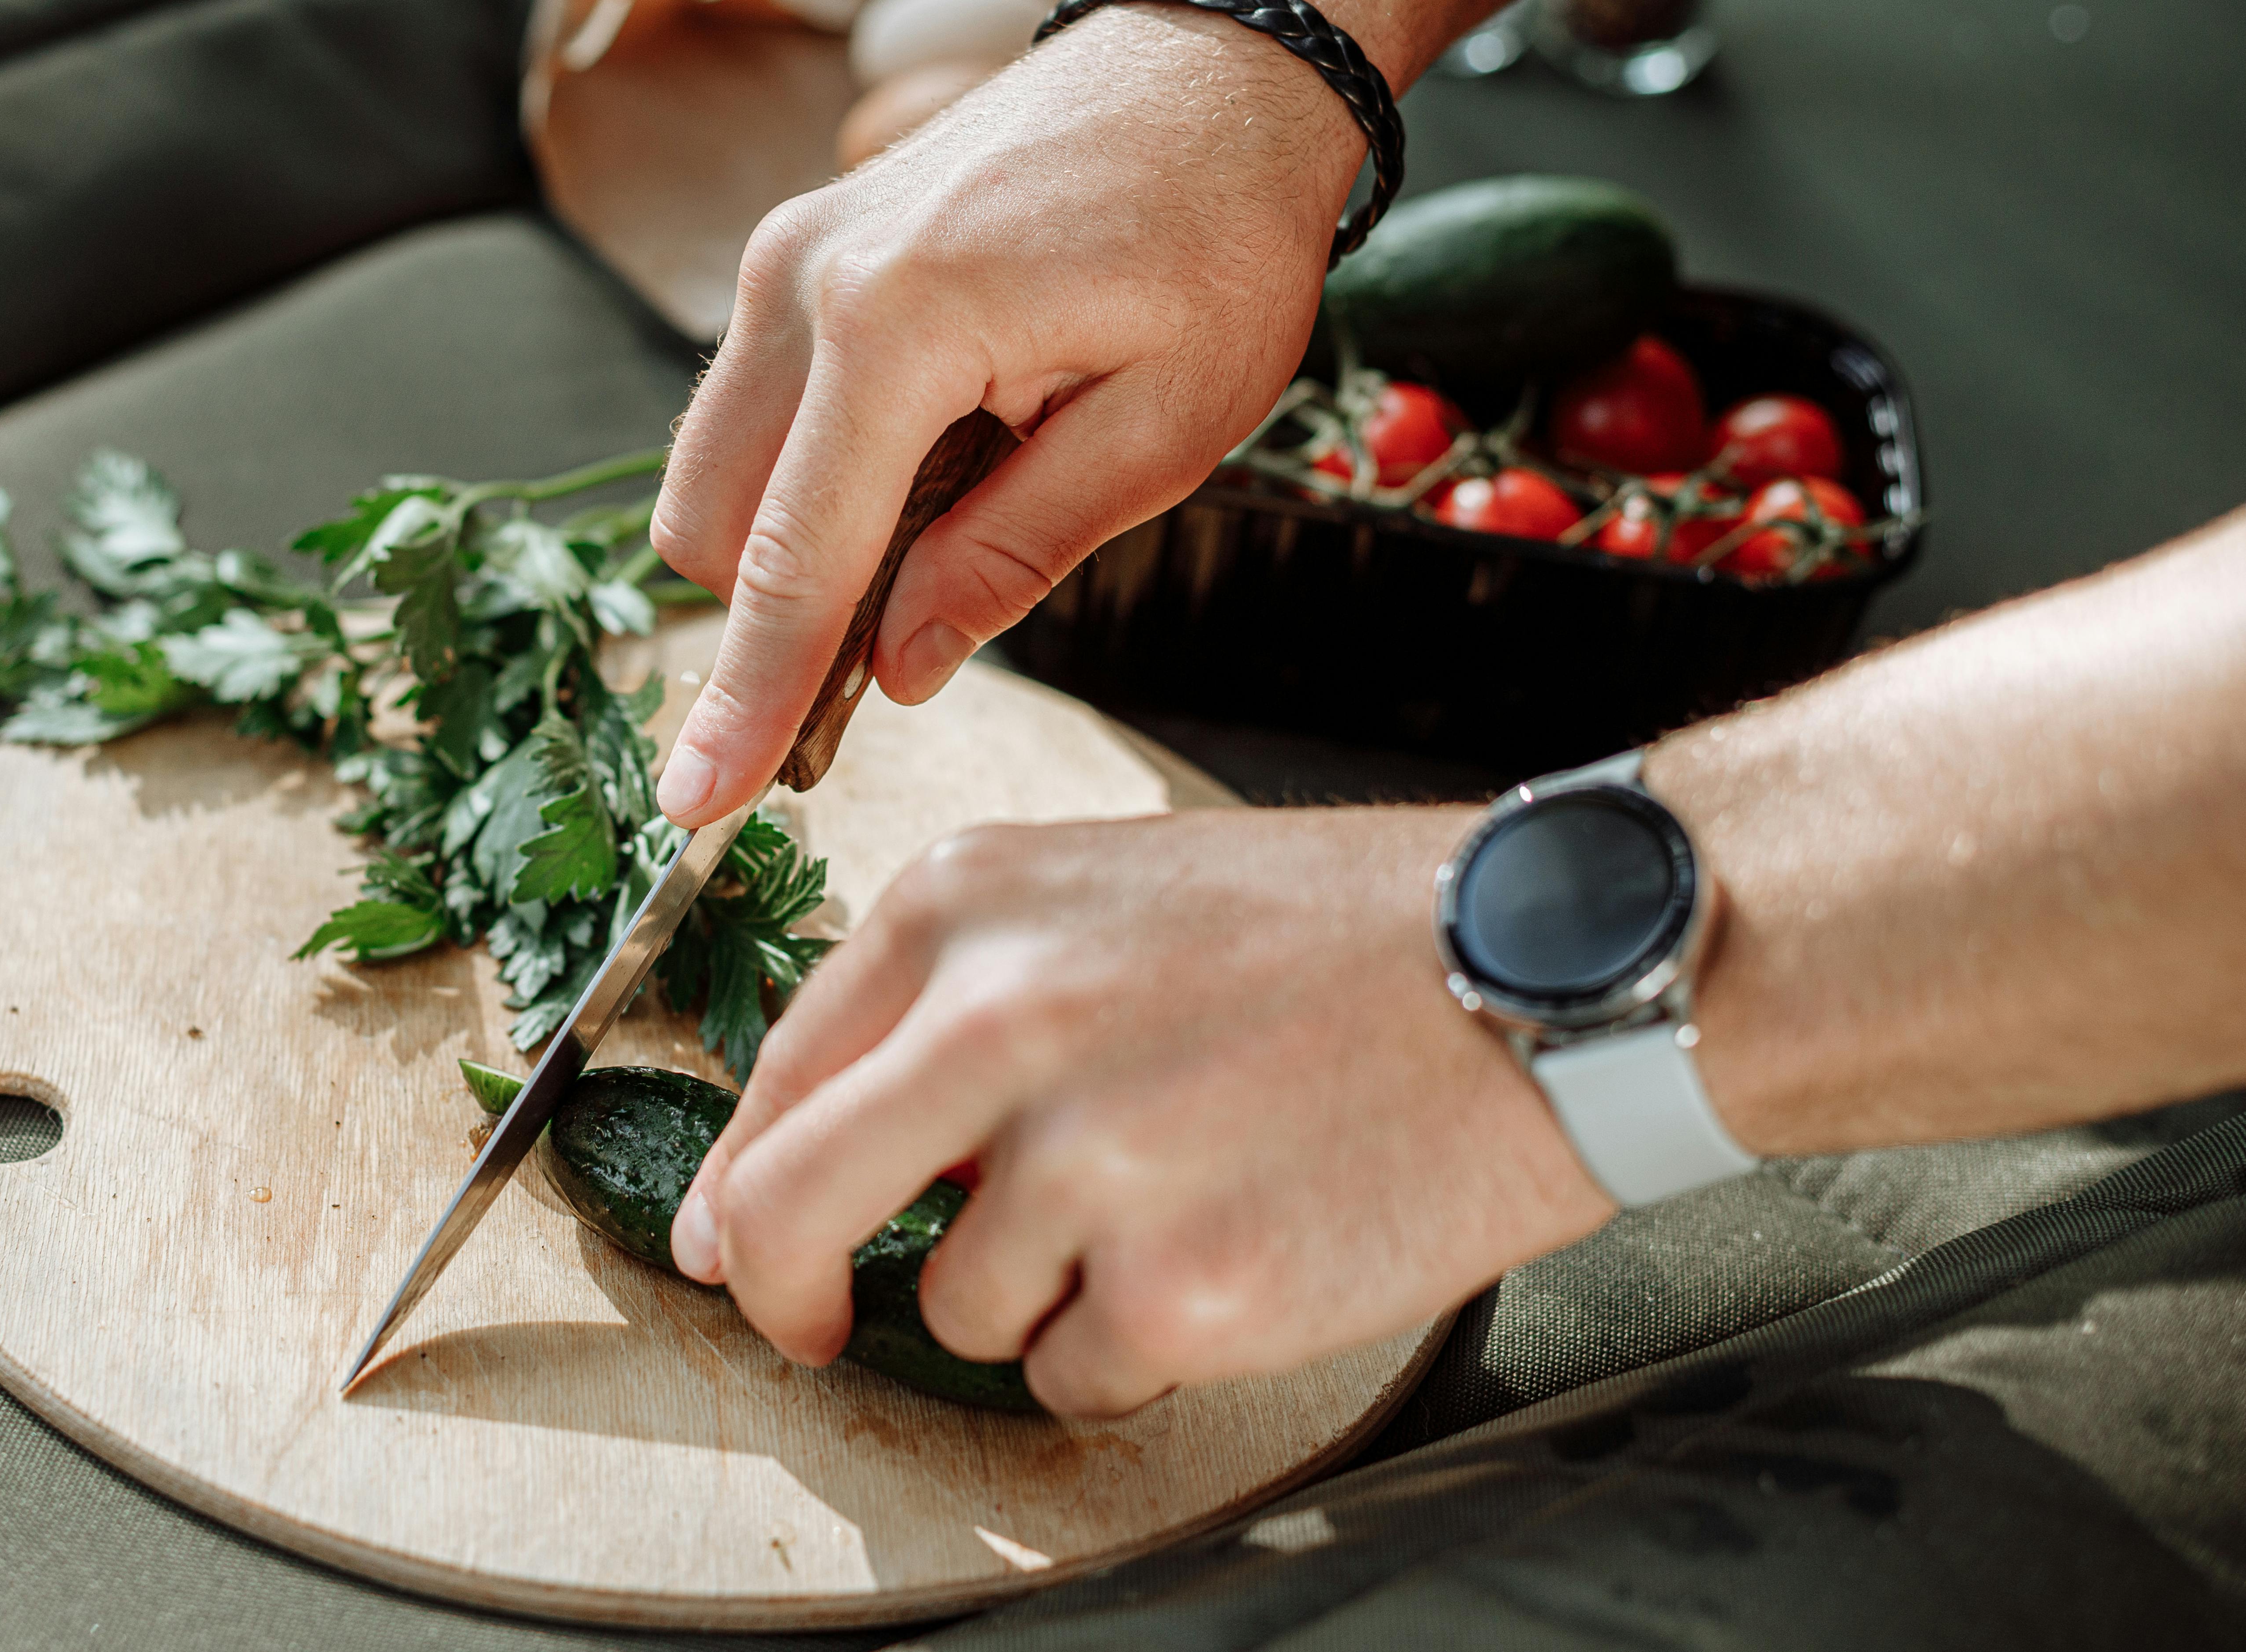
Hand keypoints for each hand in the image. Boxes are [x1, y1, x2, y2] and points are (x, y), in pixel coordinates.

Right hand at [647, 11, 1367, 823]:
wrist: (1210, 62)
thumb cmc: (1214, 230)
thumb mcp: (1162, 428)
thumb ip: (1012, 552)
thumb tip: (900, 667)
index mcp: (896, 326)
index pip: (794, 563)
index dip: (748, 700)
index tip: (696, 802)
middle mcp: (803, 282)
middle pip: (714, 526)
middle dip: (770, 623)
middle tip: (880, 673)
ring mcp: (785, 255)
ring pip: (716, 470)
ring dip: (790, 545)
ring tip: (932, 544)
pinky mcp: (795, 250)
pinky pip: (752, 407)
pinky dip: (806, 476)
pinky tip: (920, 470)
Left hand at [667, 806, 1614, 1416]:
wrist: (1536, 970)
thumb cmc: (1326, 934)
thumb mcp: (1100, 894)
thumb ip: (945, 1008)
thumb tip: (815, 1150)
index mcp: (965, 902)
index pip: (775, 1078)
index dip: (740, 1184)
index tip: (736, 1239)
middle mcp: (998, 1020)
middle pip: (781, 1213)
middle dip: (779, 1292)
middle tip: (813, 1325)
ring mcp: (1087, 1162)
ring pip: (956, 1309)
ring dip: (1034, 1297)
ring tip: (1169, 1206)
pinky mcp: (1180, 1289)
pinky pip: (1073, 1377)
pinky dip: (1132, 1350)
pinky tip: (1227, 1256)